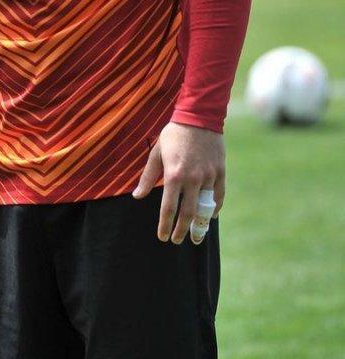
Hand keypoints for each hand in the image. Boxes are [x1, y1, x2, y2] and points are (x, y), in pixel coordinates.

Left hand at [133, 122, 224, 243]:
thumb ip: (148, 178)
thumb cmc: (173, 135)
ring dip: (199, 223)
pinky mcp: (220, 171)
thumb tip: (137, 196)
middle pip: (187, 212)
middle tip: (177, 241)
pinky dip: (215, 207)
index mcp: (174, 176)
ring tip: (196, 235)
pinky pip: (219, 194)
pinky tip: (210, 216)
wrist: (199, 117)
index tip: (163, 237)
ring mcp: (209, 175)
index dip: (165, 225)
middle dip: (182, 230)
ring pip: (205, 206)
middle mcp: (193, 179)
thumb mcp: (156, 154)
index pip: (169, 208)